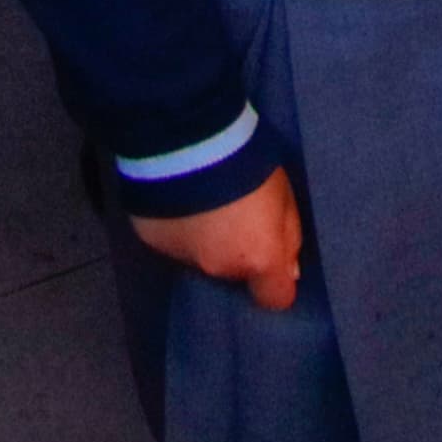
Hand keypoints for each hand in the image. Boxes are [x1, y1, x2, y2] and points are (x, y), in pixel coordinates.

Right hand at [132, 167, 302, 310]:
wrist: (190, 142)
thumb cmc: (251, 165)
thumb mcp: (284, 196)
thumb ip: (288, 238)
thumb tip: (288, 271)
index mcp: (257, 259)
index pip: (274, 298)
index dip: (275, 283)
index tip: (273, 263)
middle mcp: (218, 268)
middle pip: (234, 273)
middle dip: (238, 252)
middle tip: (236, 214)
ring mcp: (181, 257)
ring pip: (201, 258)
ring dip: (206, 239)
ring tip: (205, 203)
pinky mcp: (152, 241)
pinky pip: (173, 241)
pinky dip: (180, 226)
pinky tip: (181, 200)